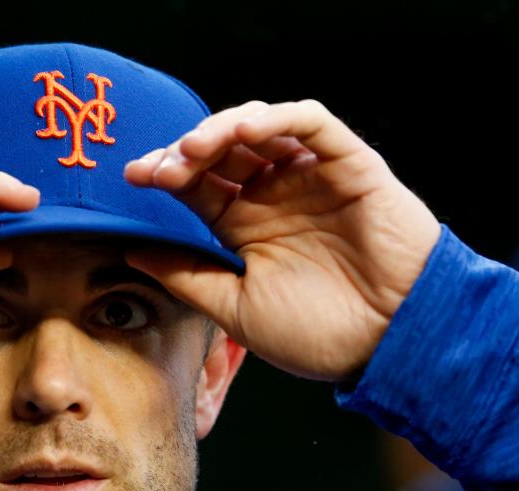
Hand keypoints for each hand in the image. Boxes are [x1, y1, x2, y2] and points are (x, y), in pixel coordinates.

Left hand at [122, 99, 441, 382]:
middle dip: (185, 151)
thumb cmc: (318, 335)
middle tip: (161, 167)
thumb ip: (186, 277)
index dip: (165, 174)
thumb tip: (130, 253)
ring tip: (194, 148)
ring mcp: (311, 177)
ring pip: (261, 127)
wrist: (389, 344)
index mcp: (245, 227)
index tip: (134, 178)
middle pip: (220, 152)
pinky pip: (312, 123)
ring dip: (222, 129)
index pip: (196, 185)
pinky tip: (245, 131)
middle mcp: (274, 196)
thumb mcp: (235, 310)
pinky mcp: (349, 164)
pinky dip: (277, 118)